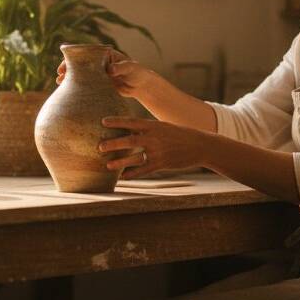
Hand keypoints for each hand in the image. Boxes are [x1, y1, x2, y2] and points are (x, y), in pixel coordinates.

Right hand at [56, 49, 155, 98]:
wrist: (141, 85)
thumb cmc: (137, 72)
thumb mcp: (130, 68)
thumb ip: (120, 67)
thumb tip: (110, 69)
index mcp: (104, 55)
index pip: (86, 54)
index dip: (74, 58)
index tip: (65, 65)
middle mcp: (98, 63)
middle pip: (80, 64)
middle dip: (68, 68)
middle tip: (59, 75)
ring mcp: (97, 74)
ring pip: (81, 75)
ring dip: (70, 78)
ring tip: (59, 83)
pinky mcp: (98, 85)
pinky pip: (86, 85)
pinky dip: (77, 87)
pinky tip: (69, 92)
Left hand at [98, 116, 212, 178]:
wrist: (199, 145)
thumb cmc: (179, 134)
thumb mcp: (163, 126)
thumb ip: (147, 129)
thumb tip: (130, 130)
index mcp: (154, 126)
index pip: (132, 122)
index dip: (117, 122)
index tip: (103, 122)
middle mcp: (154, 138)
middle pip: (130, 141)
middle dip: (113, 143)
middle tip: (99, 146)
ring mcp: (158, 152)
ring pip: (135, 158)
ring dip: (120, 163)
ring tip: (108, 165)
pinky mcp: (162, 164)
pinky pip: (144, 170)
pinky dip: (132, 174)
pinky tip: (123, 177)